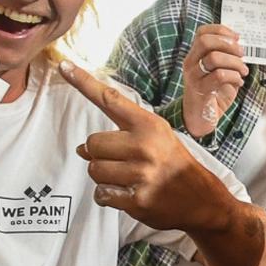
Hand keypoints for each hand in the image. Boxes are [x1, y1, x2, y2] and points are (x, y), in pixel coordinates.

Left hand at [60, 60, 232, 231]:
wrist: (201, 197)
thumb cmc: (173, 161)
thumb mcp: (157, 135)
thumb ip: (120, 135)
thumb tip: (81, 150)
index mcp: (149, 125)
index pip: (109, 99)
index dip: (84, 82)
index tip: (64, 66)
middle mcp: (144, 146)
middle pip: (91, 144)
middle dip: (99, 154)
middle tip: (121, 160)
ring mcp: (141, 174)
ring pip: (94, 170)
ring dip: (103, 176)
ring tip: (125, 177)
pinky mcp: (137, 199)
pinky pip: (102, 194)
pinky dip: (108, 195)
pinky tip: (126, 193)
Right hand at [182, 24, 248, 137]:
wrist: (200, 117)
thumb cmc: (212, 92)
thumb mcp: (219, 70)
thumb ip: (227, 57)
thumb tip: (242, 47)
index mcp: (195, 54)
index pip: (202, 32)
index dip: (221, 30)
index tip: (237, 38)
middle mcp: (191, 63)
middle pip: (206, 41)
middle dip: (229, 45)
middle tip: (241, 54)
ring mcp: (193, 76)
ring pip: (214, 58)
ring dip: (235, 63)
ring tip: (243, 71)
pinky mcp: (200, 90)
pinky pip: (219, 76)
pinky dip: (234, 77)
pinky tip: (239, 82)